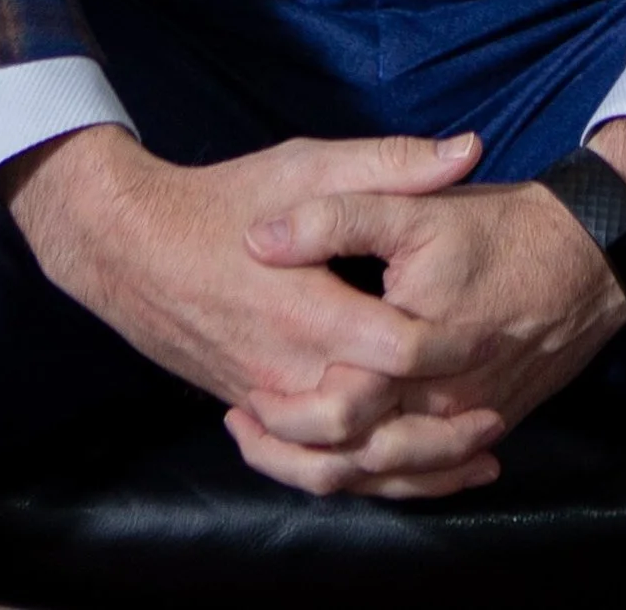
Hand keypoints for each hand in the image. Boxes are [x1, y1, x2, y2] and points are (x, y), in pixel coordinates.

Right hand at [0, 124, 494, 492]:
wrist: (129, 247)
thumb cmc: (222, 200)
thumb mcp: (306, 165)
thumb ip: (389, 163)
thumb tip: (468, 151)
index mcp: (308, 309)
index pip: (397, 352)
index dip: (453, 351)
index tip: (496, 338)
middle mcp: (288, 369)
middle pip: (377, 429)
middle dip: (441, 434)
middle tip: (494, 416)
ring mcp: (267, 399)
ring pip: (346, 464)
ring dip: (413, 471)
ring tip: (472, 458)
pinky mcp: (253, 410)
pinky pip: (312, 464)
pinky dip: (364, 474)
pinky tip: (403, 467)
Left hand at [224, 116, 625, 497]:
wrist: (589, 258)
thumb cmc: (499, 228)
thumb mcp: (414, 207)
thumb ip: (336, 216)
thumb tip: (261, 238)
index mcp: (416, 347)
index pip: (338, 408)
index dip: (283, 413)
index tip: (240, 397)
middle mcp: (442, 400)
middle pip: (356, 457)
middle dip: (293, 453)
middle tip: (244, 426)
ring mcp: (467, 421)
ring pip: (388, 476)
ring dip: (330, 471)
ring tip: (275, 448)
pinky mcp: (485, 425)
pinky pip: (427, 473)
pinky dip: (383, 477)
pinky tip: (349, 461)